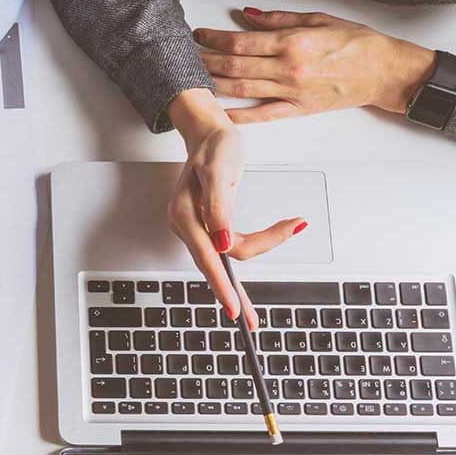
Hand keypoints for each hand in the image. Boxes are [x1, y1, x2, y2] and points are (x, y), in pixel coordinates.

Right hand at [165, 89, 307, 325]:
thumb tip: (222, 243)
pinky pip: (228, 247)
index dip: (222, 283)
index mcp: (185, 215)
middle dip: (234, 292)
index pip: (209, 255)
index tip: (233, 308)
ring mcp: (196, 227)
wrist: (209, 133)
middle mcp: (186, 225)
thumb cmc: (215, 147)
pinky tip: (271, 243)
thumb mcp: (218, 171)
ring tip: (267, 283)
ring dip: (252, 262)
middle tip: (250, 321)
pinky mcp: (207, 225)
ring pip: (225, 257)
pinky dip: (252, 248)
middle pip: (215, 264)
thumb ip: (219, 207)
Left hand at [193, 8, 436, 123]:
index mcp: (292, 43)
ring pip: (242, 89)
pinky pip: (263, 115)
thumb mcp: (318, 19)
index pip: (241, 41)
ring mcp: (292, 92)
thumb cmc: (357, 43)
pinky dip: (239, 116)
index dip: (214, 38)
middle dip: (206, 59)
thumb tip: (248, 15)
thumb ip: (280, 19)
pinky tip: (220, 113)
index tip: (198, 34)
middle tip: (186, 54)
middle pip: (234, 65)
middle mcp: (288, 69)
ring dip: (214, 83)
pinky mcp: (298, 110)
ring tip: (194, 77)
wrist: (384, 71)